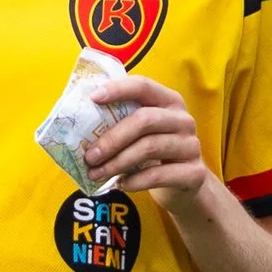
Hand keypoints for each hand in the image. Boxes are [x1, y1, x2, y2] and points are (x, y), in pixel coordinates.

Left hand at [80, 73, 215, 206]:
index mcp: (168, 101)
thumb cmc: (155, 153)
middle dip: (112, 138)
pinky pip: (158, 175)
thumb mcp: (141, 133)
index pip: (143, 86)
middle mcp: (183, 120)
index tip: (93, 98)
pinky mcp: (194, 172)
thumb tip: (78, 125)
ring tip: (97, 174)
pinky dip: (134, 181)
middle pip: (144, 120)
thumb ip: (120, 122)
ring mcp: (191, 146)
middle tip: (89, 156)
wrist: (185, 185)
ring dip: (117, 163)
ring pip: (149, 148)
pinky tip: (120, 184)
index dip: (118, 89)